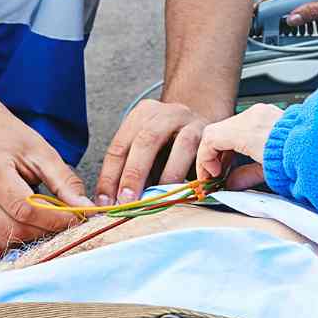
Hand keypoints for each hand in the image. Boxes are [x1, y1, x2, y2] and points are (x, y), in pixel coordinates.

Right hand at [0, 110, 88, 247]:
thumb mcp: (40, 151)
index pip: (25, 209)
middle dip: (46, 231)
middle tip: (67, 222)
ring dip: (32, 237)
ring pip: (4, 240)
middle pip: (14, 230)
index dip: (55, 219)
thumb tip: (84, 207)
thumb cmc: (4, 136)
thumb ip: (64, 181)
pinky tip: (29, 220)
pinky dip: (16, 234)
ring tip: (48, 221)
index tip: (77, 217)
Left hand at [96, 99, 211, 202]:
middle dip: (134, 174)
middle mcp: (166, 113)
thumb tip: (117, 203)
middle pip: (146, 141)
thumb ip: (133, 172)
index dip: (110, 176)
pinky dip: (197, 174)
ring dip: (168, 176)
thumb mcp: (148, 152)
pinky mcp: (211, 134)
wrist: (205, 126)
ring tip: (159, 199)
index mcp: (141, 116)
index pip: (119, 147)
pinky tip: (189, 191)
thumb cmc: (171, 146)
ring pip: (181, 145)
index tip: (106, 202)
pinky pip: (205, 154)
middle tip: (127, 201)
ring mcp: (191, 121)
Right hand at [196, 104, 283, 190]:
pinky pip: (244, 122)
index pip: (211, 139)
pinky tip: (243, 153)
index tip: (210, 174)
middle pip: (218, 131)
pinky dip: (238, 138)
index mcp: (247, 131)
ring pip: (230, 126)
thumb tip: (231, 184)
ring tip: (229, 166)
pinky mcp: (270, 113)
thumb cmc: (297, 156)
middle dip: (213, 154)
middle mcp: (253, 117)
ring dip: (225, 146)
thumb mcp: (267, 173)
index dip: (205, 159)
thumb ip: (244, 177)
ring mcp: (261, 112)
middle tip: (216, 173)